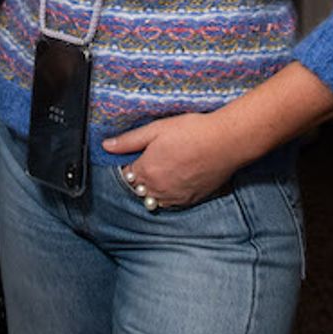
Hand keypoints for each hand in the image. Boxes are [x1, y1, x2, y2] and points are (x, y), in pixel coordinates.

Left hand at [103, 111, 239, 208]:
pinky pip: (173, 204)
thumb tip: (106, 146)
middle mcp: (158, 189)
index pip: (127, 175)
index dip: (130, 164)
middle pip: (139, 189)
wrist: (225, 142)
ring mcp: (175, 197)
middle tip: (153, 161)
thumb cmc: (191, 132)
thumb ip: (129, 140)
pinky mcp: (192, 200)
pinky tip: (177, 180)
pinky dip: (170, 195)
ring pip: (155, 199)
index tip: (137, 155)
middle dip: (140, 178)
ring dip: (154, 189)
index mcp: (146, 171)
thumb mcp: (156, 130)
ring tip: (165, 170)